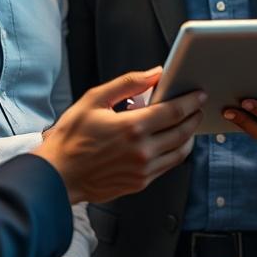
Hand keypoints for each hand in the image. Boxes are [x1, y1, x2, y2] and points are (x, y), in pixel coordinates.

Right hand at [33, 67, 205, 202]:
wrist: (58, 175)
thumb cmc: (71, 137)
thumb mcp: (94, 100)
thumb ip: (128, 84)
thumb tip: (154, 73)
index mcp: (132, 127)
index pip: (174, 111)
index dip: (190, 100)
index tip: (198, 94)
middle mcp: (142, 151)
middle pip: (183, 131)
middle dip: (194, 116)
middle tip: (197, 107)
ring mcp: (143, 170)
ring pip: (180, 152)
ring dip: (188, 136)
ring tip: (187, 124)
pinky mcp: (140, 183)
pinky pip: (167, 166)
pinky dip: (175, 152)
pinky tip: (171, 142)